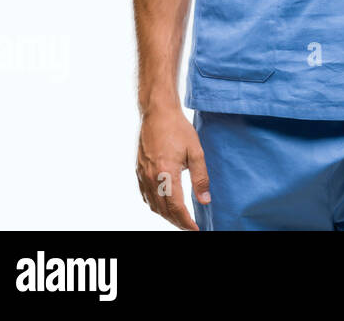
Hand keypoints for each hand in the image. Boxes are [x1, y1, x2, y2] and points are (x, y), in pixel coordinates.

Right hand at [136, 107, 209, 230]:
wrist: (157, 114)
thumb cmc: (178, 130)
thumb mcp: (196, 152)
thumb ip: (201, 178)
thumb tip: (205, 200)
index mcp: (166, 174)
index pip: (176, 207)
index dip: (186, 221)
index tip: (195, 229)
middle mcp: (151, 177)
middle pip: (163, 210)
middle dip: (176, 222)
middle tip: (189, 226)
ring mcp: (143, 174)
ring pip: (152, 205)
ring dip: (165, 215)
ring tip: (179, 219)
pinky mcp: (139, 170)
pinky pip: (145, 195)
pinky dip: (155, 205)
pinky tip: (163, 205)